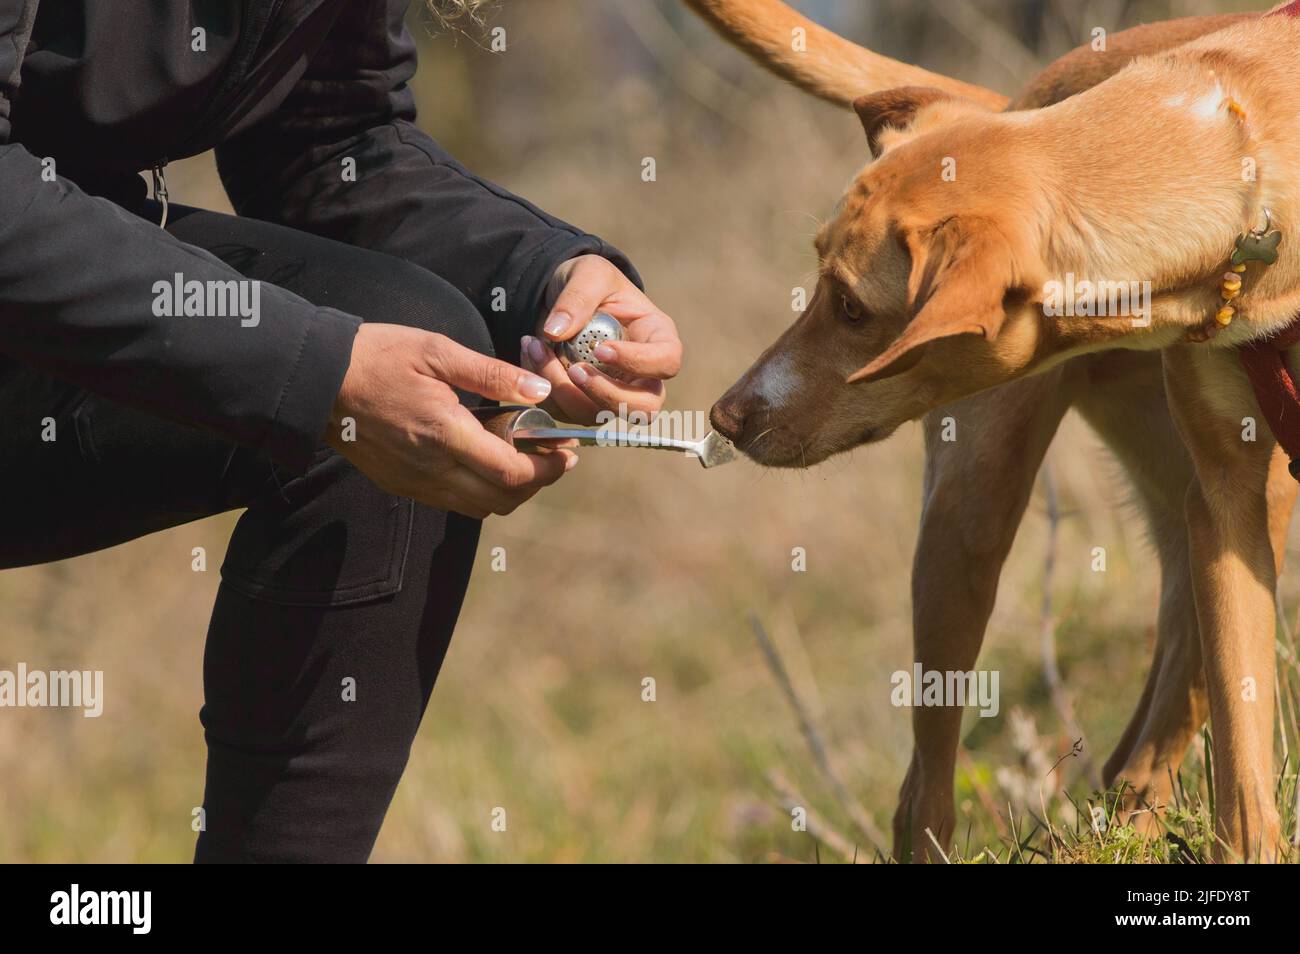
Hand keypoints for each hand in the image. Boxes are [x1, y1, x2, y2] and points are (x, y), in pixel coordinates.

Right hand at [327, 323, 575, 518]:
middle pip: (502, 499)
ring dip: (510, 491)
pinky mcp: (402, 485)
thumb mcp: (437, 351)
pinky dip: (481, 491)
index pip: (511, 472)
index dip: (547, 468)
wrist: (318, 379)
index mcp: (444, 433)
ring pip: (480, 507)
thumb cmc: (377, 356)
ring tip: (526, 459)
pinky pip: (454, 503)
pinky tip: (488, 462)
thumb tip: (540, 391)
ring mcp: (415, 482)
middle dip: (538, 482)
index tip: (566, 450)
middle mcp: (431, 468)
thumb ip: (492, 374)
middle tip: (556, 456)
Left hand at [520, 254, 681, 423]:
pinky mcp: (584, 403)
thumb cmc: (589, 282)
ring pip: (599, 415)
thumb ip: (578, 297)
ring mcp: (614, 393)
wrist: (560, 296)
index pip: (666, 362)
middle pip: (644, 407)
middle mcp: (642, 374)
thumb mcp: (588, 273)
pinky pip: (566, 412)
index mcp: (656, 337)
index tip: (601, 349)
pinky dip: (544, 389)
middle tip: (575, 370)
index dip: (639, 363)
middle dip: (606, 395)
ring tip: (537, 349)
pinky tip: (532, 354)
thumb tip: (556, 332)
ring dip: (563, 390)